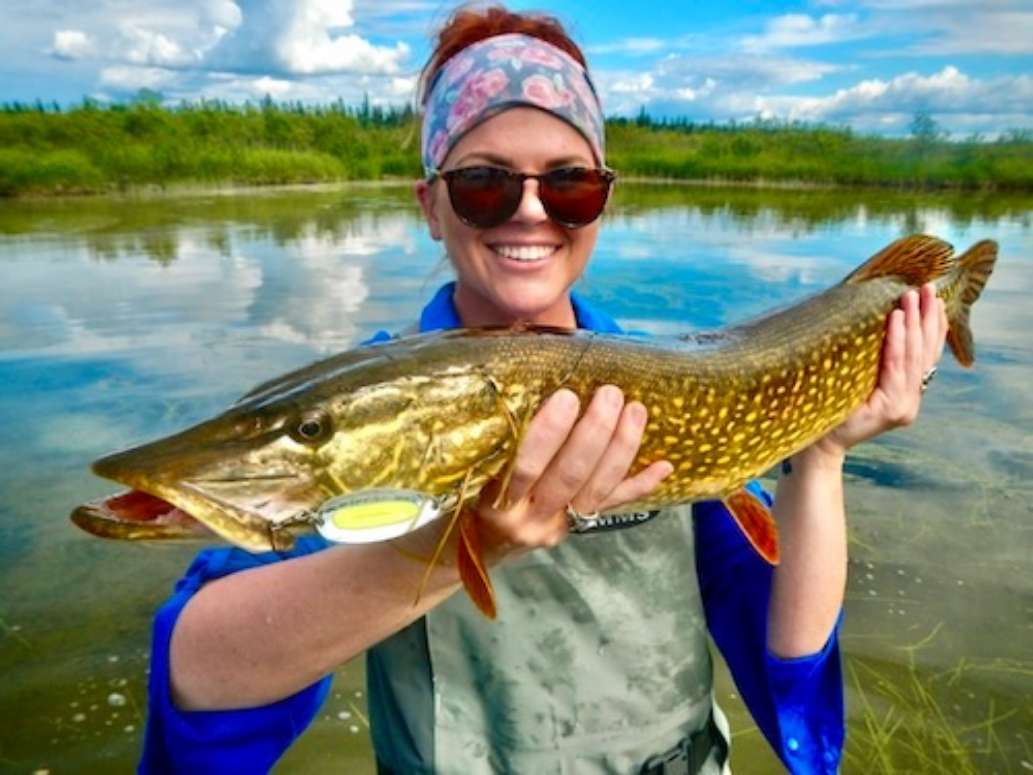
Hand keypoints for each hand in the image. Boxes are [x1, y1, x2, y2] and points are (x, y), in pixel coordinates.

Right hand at [474, 385, 672, 552]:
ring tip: (635, 409)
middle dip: (595, 432)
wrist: (474, 546)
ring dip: (622, 447)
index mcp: (494, 503)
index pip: (524, 467)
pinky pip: (614, 505)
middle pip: (569, 475)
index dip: (548, 433)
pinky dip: (641, 484)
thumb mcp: (466, 469)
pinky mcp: (578, 529)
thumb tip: (515, 375)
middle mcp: (528, 521)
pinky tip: (665, 465)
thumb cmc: (465, 495)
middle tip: (610, 393)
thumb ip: (492, 437)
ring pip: (597, 488)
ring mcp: (558, 527)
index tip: (566, 395)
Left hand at [810, 282, 947, 462]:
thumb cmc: (830, 407)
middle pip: (924, 353)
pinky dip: (897, 341)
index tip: (935, 299)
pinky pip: (896, 367)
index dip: (933, 327)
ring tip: (911, 296)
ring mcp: (903, 407)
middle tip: (928, 287)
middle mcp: (910, 402)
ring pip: (914, 357)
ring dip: (913, 323)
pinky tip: (896, 319)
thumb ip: (876, 362)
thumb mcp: (858, 379)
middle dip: (927, 317)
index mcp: (905, 395)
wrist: (816, 443)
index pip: (926, 356)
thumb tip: (880, 319)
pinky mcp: (891, 409)